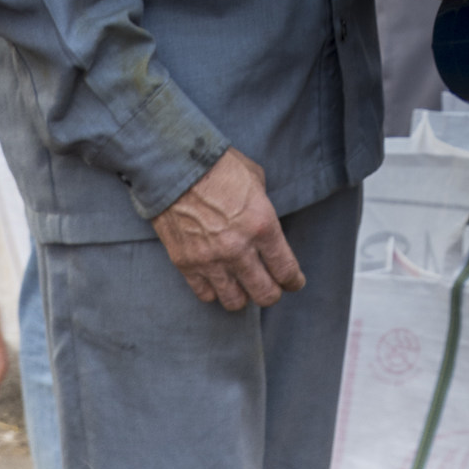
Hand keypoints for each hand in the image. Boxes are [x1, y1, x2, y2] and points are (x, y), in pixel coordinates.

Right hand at [151, 148, 305, 311]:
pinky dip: (215, 291)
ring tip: (242, 286)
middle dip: (272, 294)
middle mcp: (239, 249)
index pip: (285, 269)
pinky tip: (218, 282)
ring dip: (243, 296)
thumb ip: (263, 210)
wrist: (175, 166)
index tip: (293, 283)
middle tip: (271, 288)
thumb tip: (264, 227)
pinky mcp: (187, 265)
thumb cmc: (218, 166)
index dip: (293, 281)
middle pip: (264, 294)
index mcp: (262, 225)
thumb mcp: (255, 180)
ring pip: (235, 302)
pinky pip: (206, 295)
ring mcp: (211, 260)